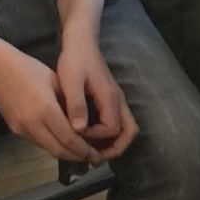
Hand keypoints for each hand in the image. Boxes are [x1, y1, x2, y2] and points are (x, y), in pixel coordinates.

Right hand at [0, 44, 104, 163]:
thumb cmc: (31, 70)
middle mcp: (32, 123)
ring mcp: (21, 129)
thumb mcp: (57, 83)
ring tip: (83, 153)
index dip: (84, 150)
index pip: (69, 139)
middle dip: (78, 157)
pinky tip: (65, 143)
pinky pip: (38, 142)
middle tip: (94, 159)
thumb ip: (70, 105)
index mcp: (46, 110)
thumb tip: (85, 124)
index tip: (98, 154)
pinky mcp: (15, 130)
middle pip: (59, 150)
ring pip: (48, 148)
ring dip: (66, 154)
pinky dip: (54, 145)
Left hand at [56, 33, 138, 160]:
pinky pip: (116, 122)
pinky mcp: (110, 100)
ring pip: (124, 128)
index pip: (112, 129)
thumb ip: (75, 105)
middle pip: (129, 132)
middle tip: (94, 157)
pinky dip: (107, 135)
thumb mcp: (70, 81)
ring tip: (92, 151)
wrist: (81, 42)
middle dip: (114, 148)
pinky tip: (88, 136)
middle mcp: (118, 101)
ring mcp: (116, 101)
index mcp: (110, 98)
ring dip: (112, 143)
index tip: (76, 133)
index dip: (95, 137)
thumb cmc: (75, 60)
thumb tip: (79, 130)